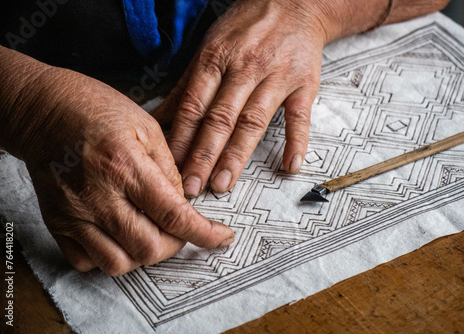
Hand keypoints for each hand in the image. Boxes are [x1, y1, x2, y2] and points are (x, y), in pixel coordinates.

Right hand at [0, 50, 233, 275]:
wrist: (44, 111)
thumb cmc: (96, 110)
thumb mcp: (146, 126)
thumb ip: (169, 169)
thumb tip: (184, 203)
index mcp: (126, 166)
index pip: (173, 215)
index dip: (204, 233)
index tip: (221, 237)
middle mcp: (98, 196)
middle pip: (147, 248)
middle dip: (174, 245)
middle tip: (179, 228)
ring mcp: (74, 214)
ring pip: (117, 264)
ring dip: (142, 255)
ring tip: (149, 232)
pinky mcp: (56, 223)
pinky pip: (85, 262)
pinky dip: (109, 256)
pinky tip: (119, 234)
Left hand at [152, 0, 329, 196]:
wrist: (294, 3)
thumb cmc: (246, 27)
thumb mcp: (210, 47)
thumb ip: (186, 85)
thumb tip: (160, 117)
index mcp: (216, 58)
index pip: (194, 106)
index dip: (181, 140)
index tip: (170, 169)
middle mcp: (245, 67)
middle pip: (220, 118)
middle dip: (203, 156)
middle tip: (192, 187)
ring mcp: (276, 76)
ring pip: (253, 121)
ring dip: (237, 155)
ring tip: (223, 184)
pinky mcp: (303, 83)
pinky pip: (299, 115)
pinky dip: (296, 141)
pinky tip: (289, 166)